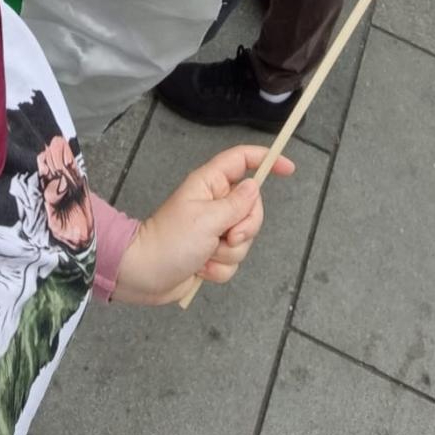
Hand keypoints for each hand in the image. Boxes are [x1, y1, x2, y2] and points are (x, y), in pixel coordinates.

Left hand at [112, 145, 294, 306]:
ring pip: (244, 238)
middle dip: (245, 228)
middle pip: (252, 207)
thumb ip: (237, 204)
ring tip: (205, 254)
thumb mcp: (207, 219)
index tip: (289, 169)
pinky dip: (220, 268)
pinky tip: (201, 269)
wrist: (144, 275)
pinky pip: (233, 259)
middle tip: (226, 236)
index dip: (266, 160)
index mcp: (210, 184)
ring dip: (228, 252)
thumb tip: (255, 186)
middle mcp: (215, 203)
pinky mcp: (212, 253)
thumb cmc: (170, 240)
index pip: (242, 160)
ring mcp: (214, 229)